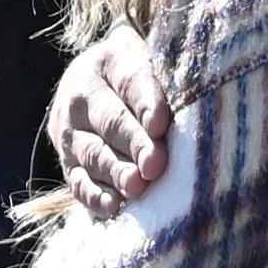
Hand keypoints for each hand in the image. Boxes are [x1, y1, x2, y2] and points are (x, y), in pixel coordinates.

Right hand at [47, 28, 172, 219]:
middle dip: (133, 144)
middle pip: (110, 120)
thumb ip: (175, 76)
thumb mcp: (157, 60)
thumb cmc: (146, 76)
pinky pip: (77, 181)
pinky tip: (114, 207)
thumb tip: (201, 108)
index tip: (161, 125)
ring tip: (137, 187)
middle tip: (154, 165)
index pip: (131, 80)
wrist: (100, 83)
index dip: (146, 103)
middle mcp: (82, 93)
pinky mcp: (66, 161)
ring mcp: (69, 129)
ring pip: (92, 152)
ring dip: (115, 172)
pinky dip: (94, 196)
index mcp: (110, 60)